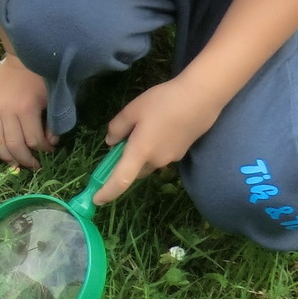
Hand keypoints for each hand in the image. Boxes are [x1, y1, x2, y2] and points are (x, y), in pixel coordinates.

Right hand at [0, 55, 54, 169]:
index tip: (50, 149)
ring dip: (4, 155)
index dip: (44, 149)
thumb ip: (54, 121)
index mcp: (27, 108)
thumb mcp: (54, 97)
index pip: (34, 140)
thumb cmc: (42, 75)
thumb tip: (51, 141)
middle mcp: (7, 110)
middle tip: (34, 165)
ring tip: (14, 162)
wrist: (24, 54)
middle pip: (13, 145)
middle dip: (25, 159)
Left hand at [96, 78, 224, 205]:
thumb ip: (117, 127)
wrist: (201, 98)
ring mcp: (171, 159)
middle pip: (135, 170)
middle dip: (126, 163)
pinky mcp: (182, 153)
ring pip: (149, 162)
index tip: (97, 200)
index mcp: (140, 152)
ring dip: (141, 153)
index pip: (120, 180)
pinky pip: (161, 155)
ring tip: (146, 125)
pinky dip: (155, 147)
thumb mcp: (133, 109)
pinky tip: (161, 125)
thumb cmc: (163, 102)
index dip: (107, 192)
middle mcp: (156, 161)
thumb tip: (111, 142)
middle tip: (122, 140)